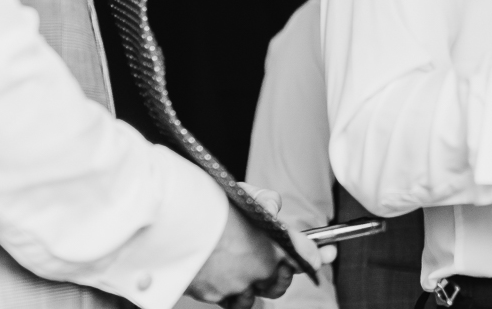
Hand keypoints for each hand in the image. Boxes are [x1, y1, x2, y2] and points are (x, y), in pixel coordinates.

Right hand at [186, 199, 326, 308]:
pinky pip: (229, 300)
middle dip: (279, 273)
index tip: (324, 255)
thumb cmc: (203, 201)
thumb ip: (263, 201)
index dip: (316, 254)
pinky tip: (220, 275)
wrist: (167, 219)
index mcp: (271, 240)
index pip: (305, 254)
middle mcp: (259, 268)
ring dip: (252, 285)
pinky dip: (229, 291)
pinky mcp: (213, 296)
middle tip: (273, 260)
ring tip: (239, 265)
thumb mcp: (240, 192)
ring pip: (254, 295)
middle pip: (280, 283)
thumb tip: (274, 207)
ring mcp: (236, 285)